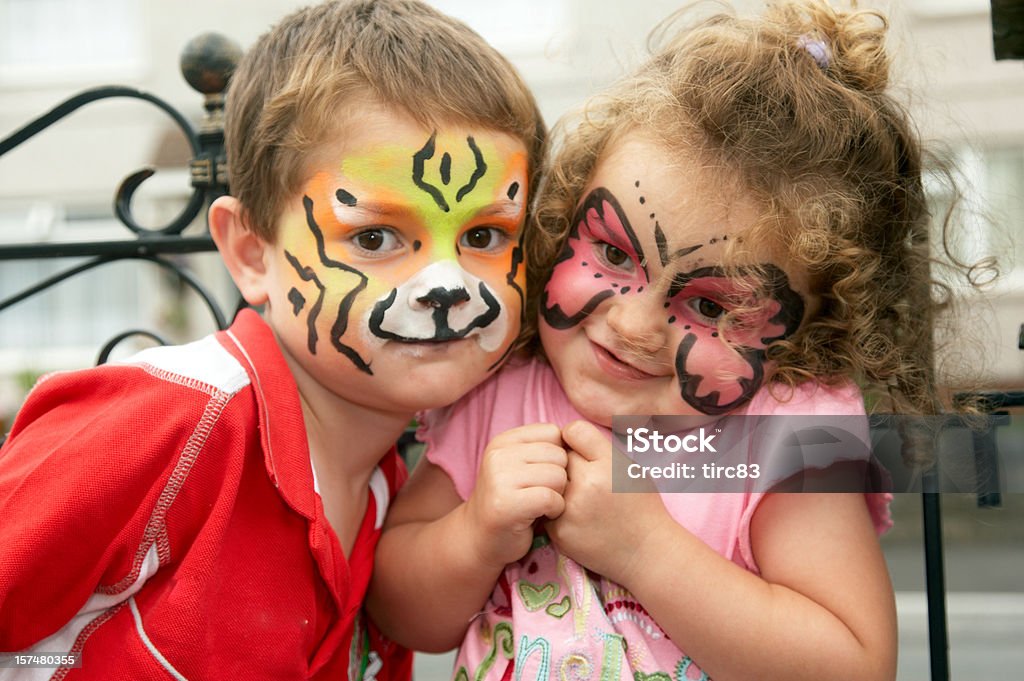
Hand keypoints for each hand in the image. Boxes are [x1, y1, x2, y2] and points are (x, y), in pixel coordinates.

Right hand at [463, 423, 567, 568]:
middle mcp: (498, 455)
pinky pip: (551, 498)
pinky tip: (544, 515)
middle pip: (559, 455)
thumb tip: (576, 439)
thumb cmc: (511, 501)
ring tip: (543, 504)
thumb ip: (541, 450)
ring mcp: (499, 479)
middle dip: (560, 476)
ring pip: (558, 476)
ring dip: (559, 494)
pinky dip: (555, 510)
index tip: (545, 474)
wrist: (479, 538)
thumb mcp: (519, 466)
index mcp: (503, 441)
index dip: (558, 455)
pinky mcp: (506, 504)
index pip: (552, 432)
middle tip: (545, 492)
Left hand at [545, 420, 669, 584]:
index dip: (575, 438)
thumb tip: (566, 435)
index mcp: (608, 464)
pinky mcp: (559, 532)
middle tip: (580, 476)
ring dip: (558, 486)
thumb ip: (599, 449)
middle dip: (566, 463)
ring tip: (580, 498)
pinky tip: (577, 518)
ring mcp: (570, 510)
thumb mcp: (630, 468)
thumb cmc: (641, 506)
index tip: (580, 450)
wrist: (646, 552)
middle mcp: (587, 484)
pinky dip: (556, 510)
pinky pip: (546, 507)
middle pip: (558, 457)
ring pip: (548, 482)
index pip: (573, 431)